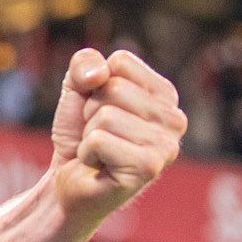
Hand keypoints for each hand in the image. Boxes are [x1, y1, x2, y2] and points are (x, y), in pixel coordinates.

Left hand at [48, 48, 185, 230]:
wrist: (67, 179)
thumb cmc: (78, 134)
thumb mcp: (77, 88)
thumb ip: (85, 64)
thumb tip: (100, 75)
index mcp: (165, 95)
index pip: (121, 62)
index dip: (96, 84)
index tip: (98, 109)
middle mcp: (174, 119)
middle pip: (113, 88)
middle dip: (90, 111)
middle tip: (97, 135)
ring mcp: (166, 146)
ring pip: (105, 115)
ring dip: (89, 135)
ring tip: (99, 152)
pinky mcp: (147, 168)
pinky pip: (98, 140)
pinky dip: (86, 153)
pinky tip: (98, 166)